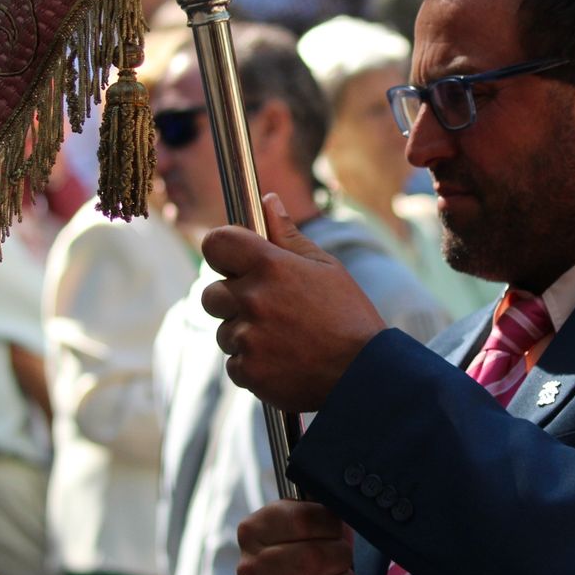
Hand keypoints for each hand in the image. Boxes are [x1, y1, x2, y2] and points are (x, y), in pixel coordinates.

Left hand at [200, 194, 385, 411]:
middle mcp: (252, 299)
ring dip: (245, 335)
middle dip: (232, 300)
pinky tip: (283, 362)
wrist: (364, 373)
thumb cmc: (348, 315)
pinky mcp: (248, 371)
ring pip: (224, 332)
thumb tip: (268, 201)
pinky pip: (234, 364)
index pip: (215, 243)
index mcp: (269, 265)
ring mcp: (247, 338)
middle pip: (210, 294)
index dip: (220, 250)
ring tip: (284, 340)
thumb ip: (289, 235)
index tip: (232, 262)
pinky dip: (253, 365)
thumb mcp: (326, 267)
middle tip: (268, 310)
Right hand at [237, 500, 357, 574]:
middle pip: (313, 559)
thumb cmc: (304, 546)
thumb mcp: (306, 516)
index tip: (336, 530)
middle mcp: (249, 567)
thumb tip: (344, 501)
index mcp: (253, 530)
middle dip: (341, 557)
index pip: (302, 520)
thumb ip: (319, 505)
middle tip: (344, 558)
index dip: (331, 524)